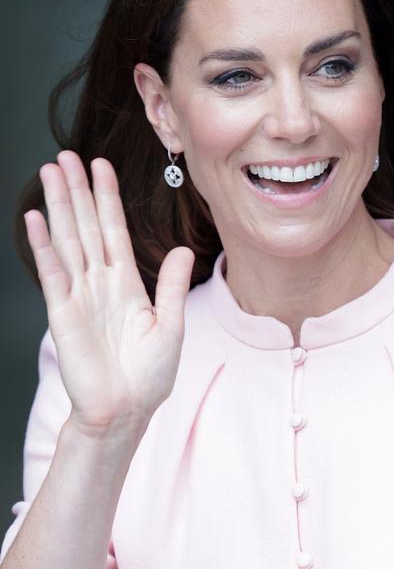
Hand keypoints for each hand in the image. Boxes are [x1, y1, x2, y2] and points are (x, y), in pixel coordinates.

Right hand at [24, 150, 194, 432]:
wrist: (125, 412)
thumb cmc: (148, 377)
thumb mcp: (170, 327)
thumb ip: (172, 286)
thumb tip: (182, 250)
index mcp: (127, 284)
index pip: (114, 230)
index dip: (108, 198)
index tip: (101, 166)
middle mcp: (100, 284)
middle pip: (86, 226)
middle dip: (77, 191)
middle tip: (66, 156)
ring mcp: (80, 296)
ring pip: (68, 240)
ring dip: (59, 206)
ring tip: (50, 172)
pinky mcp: (64, 314)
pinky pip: (53, 273)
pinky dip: (44, 246)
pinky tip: (36, 219)